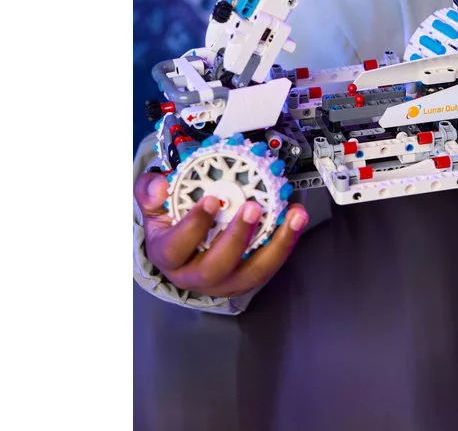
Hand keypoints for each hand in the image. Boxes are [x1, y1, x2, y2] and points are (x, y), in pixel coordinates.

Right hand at [134, 171, 308, 297]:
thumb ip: (150, 192)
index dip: (194, 225)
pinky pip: (270, 265)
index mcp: (169, 255)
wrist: (188, 248)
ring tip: (293, 216)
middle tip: (253, 207)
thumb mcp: (155, 206)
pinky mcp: (248, 278)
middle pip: (215, 267)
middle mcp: (195, 275)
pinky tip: (296, 219)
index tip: (212, 201)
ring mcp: (225, 281)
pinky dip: (286, 242)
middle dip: (237, 237)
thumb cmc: (173, 224)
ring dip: (276, 245)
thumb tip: (159, 185)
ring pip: (252, 273)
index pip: (177, 246)